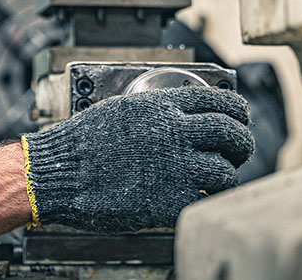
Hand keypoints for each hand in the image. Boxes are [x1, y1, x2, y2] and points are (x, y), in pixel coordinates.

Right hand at [21, 87, 254, 232]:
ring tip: (220, 178)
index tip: (240, 118)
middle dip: (242, 143)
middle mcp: (172, 131)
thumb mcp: (123, 108)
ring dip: (227, 175)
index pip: (219, 101)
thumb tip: (182, 111)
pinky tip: (200, 197)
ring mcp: (172, 166)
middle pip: (230, 133)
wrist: (59, 169)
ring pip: (225, 171)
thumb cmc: (84, 139)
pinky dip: (208, 200)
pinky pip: (206, 200)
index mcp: (161, 105)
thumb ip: (157, 108)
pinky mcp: (166, 200)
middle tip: (239, 150)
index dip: (237, 111)